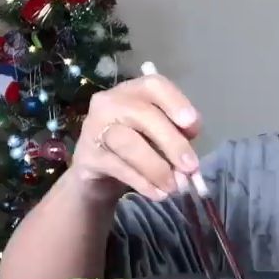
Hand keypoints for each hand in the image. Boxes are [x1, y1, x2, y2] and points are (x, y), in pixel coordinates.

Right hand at [69, 74, 201, 202]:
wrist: (101, 174)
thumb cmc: (140, 146)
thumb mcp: (163, 136)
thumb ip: (179, 135)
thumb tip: (189, 152)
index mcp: (134, 91)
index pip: (153, 85)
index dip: (175, 102)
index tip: (192, 125)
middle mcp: (110, 102)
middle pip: (142, 114)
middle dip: (171, 142)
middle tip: (190, 167)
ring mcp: (94, 127)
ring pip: (127, 142)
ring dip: (156, 167)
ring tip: (174, 186)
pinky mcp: (87, 156)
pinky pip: (117, 167)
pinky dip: (142, 182)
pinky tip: (158, 193)